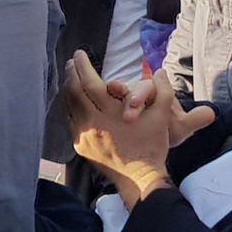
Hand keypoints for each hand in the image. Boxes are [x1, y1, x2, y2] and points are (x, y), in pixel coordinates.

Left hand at [63, 51, 214, 208]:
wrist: (140, 177)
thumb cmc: (152, 144)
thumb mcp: (161, 116)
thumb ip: (163, 91)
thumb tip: (161, 71)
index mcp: (111, 112)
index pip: (90, 82)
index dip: (83, 66)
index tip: (79, 53)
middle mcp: (93, 123)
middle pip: (74, 91)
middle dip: (72, 73)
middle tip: (72, 62)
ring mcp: (85, 135)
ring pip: (69, 106)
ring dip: (68, 88)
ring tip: (71, 77)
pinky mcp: (81, 146)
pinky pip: (70, 121)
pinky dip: (69, 106)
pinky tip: (73, 100)